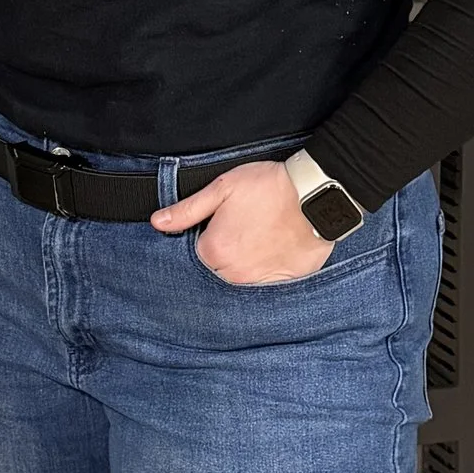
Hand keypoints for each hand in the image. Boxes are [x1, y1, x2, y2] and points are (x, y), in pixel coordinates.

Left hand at [152, 159, 332, 284]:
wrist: (315, 193)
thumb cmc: (268, 187)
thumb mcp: (221, 189)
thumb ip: (187, 210)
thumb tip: (158, 223)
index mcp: (214, 251)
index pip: (199, 254)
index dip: (209, 236)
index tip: (223, 222)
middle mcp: (234, 274)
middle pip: (218, 270)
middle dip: (225, 252)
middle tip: (244, 228)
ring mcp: (260, 281)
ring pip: (241, 279)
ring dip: (245, 264)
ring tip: (259, 238)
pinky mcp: (284, 282)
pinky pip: (267, 285)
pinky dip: (267, 272)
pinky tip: (274, 251)